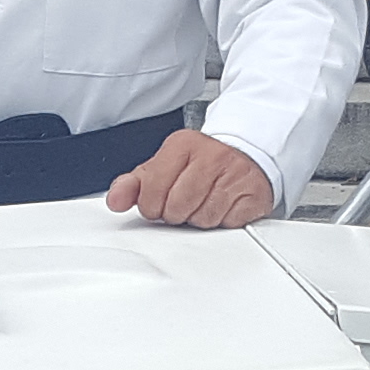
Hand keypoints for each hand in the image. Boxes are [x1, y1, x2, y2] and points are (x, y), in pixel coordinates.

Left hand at [105, 129, 277, 229]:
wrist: (247, 155)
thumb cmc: (201, 164)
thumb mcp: (163, 167)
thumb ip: (134, 184)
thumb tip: (114, 201)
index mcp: (182, 145)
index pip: (152, 190)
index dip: (152, 205)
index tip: (160, 201)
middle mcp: (211, 155)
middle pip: (176, 207)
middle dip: (177, 213)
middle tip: (184, 203)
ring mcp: (235, 174)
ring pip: (202, 218)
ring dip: (199, 218)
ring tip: (204, 202)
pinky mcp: (254, 194)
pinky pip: (227, 223)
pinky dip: (222, 222)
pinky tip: (223, 206)